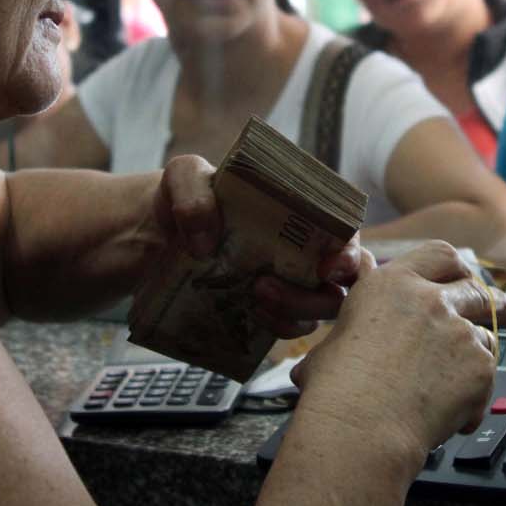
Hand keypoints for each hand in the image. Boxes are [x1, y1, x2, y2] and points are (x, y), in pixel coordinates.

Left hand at [155, 158, 363, 339]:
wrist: (157, 232)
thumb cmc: (187, 196)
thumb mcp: (183, 177)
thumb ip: (193, 193)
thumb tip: (204, 242)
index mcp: (302, 212)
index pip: (345, 235)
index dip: (349, 255)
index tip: (327, 267)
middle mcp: (304, 250)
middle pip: (342, 285)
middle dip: (319, 297)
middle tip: (267, 287)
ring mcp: (289, 283)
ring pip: (318, 313)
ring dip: (294, 313)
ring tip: (254, 296)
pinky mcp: (267, 309)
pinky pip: (289, 328)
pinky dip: (279, 328)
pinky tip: (253, 316)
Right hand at [289, 241, 505, 464]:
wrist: (360, 428)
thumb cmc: (338, 388)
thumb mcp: (336, 332)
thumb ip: (361, 299)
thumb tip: (361, 263)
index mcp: (393, 284)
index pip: (440, 255)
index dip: (456, 268)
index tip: (466, 278)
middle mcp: (430, 299)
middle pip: (476, 291)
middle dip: (495, 303)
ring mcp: (459, 332)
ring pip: (485, 337)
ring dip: (476, 357)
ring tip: (454, 386)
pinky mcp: (480, 367)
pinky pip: (488, 378)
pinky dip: (475, 396)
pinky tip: (449, 415)